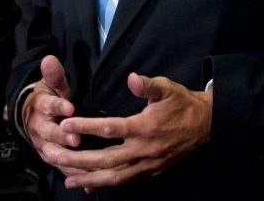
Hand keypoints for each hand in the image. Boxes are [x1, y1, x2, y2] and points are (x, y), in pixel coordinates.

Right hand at [22, 55, 84, 177]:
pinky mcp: (49, 157)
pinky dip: (74, 174)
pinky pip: (61, 167)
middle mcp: (39, 126)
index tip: (70, 107)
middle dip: (62, 137)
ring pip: (52, 154)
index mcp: (41, 106)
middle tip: (77, 140)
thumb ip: (54, 75)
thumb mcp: (51, 84)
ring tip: (84, 165)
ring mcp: (43, 144)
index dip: (58, 106)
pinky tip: (89, 181)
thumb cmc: (48, 98)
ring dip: (67, 160)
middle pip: (48, 133)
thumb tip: (50, 59)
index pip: (49, 105)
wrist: (30, 117)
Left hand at [56, 73, 212, 191]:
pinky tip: (92, 186)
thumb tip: (131, 78)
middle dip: (80, 161)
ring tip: (69, 180)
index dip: (86, 126)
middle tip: (57, 158)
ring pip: (115, 177)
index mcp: (145, 127)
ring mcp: (148, 164)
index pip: (109, 128)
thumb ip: (147, 85)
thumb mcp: (167, 88)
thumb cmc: (182, 103)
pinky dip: (108, 184)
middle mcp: (144, 150)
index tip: (66, 124)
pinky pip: (126, 180)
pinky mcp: (152, 171)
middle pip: (107, 160)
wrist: (206, 125)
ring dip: (91, 179)